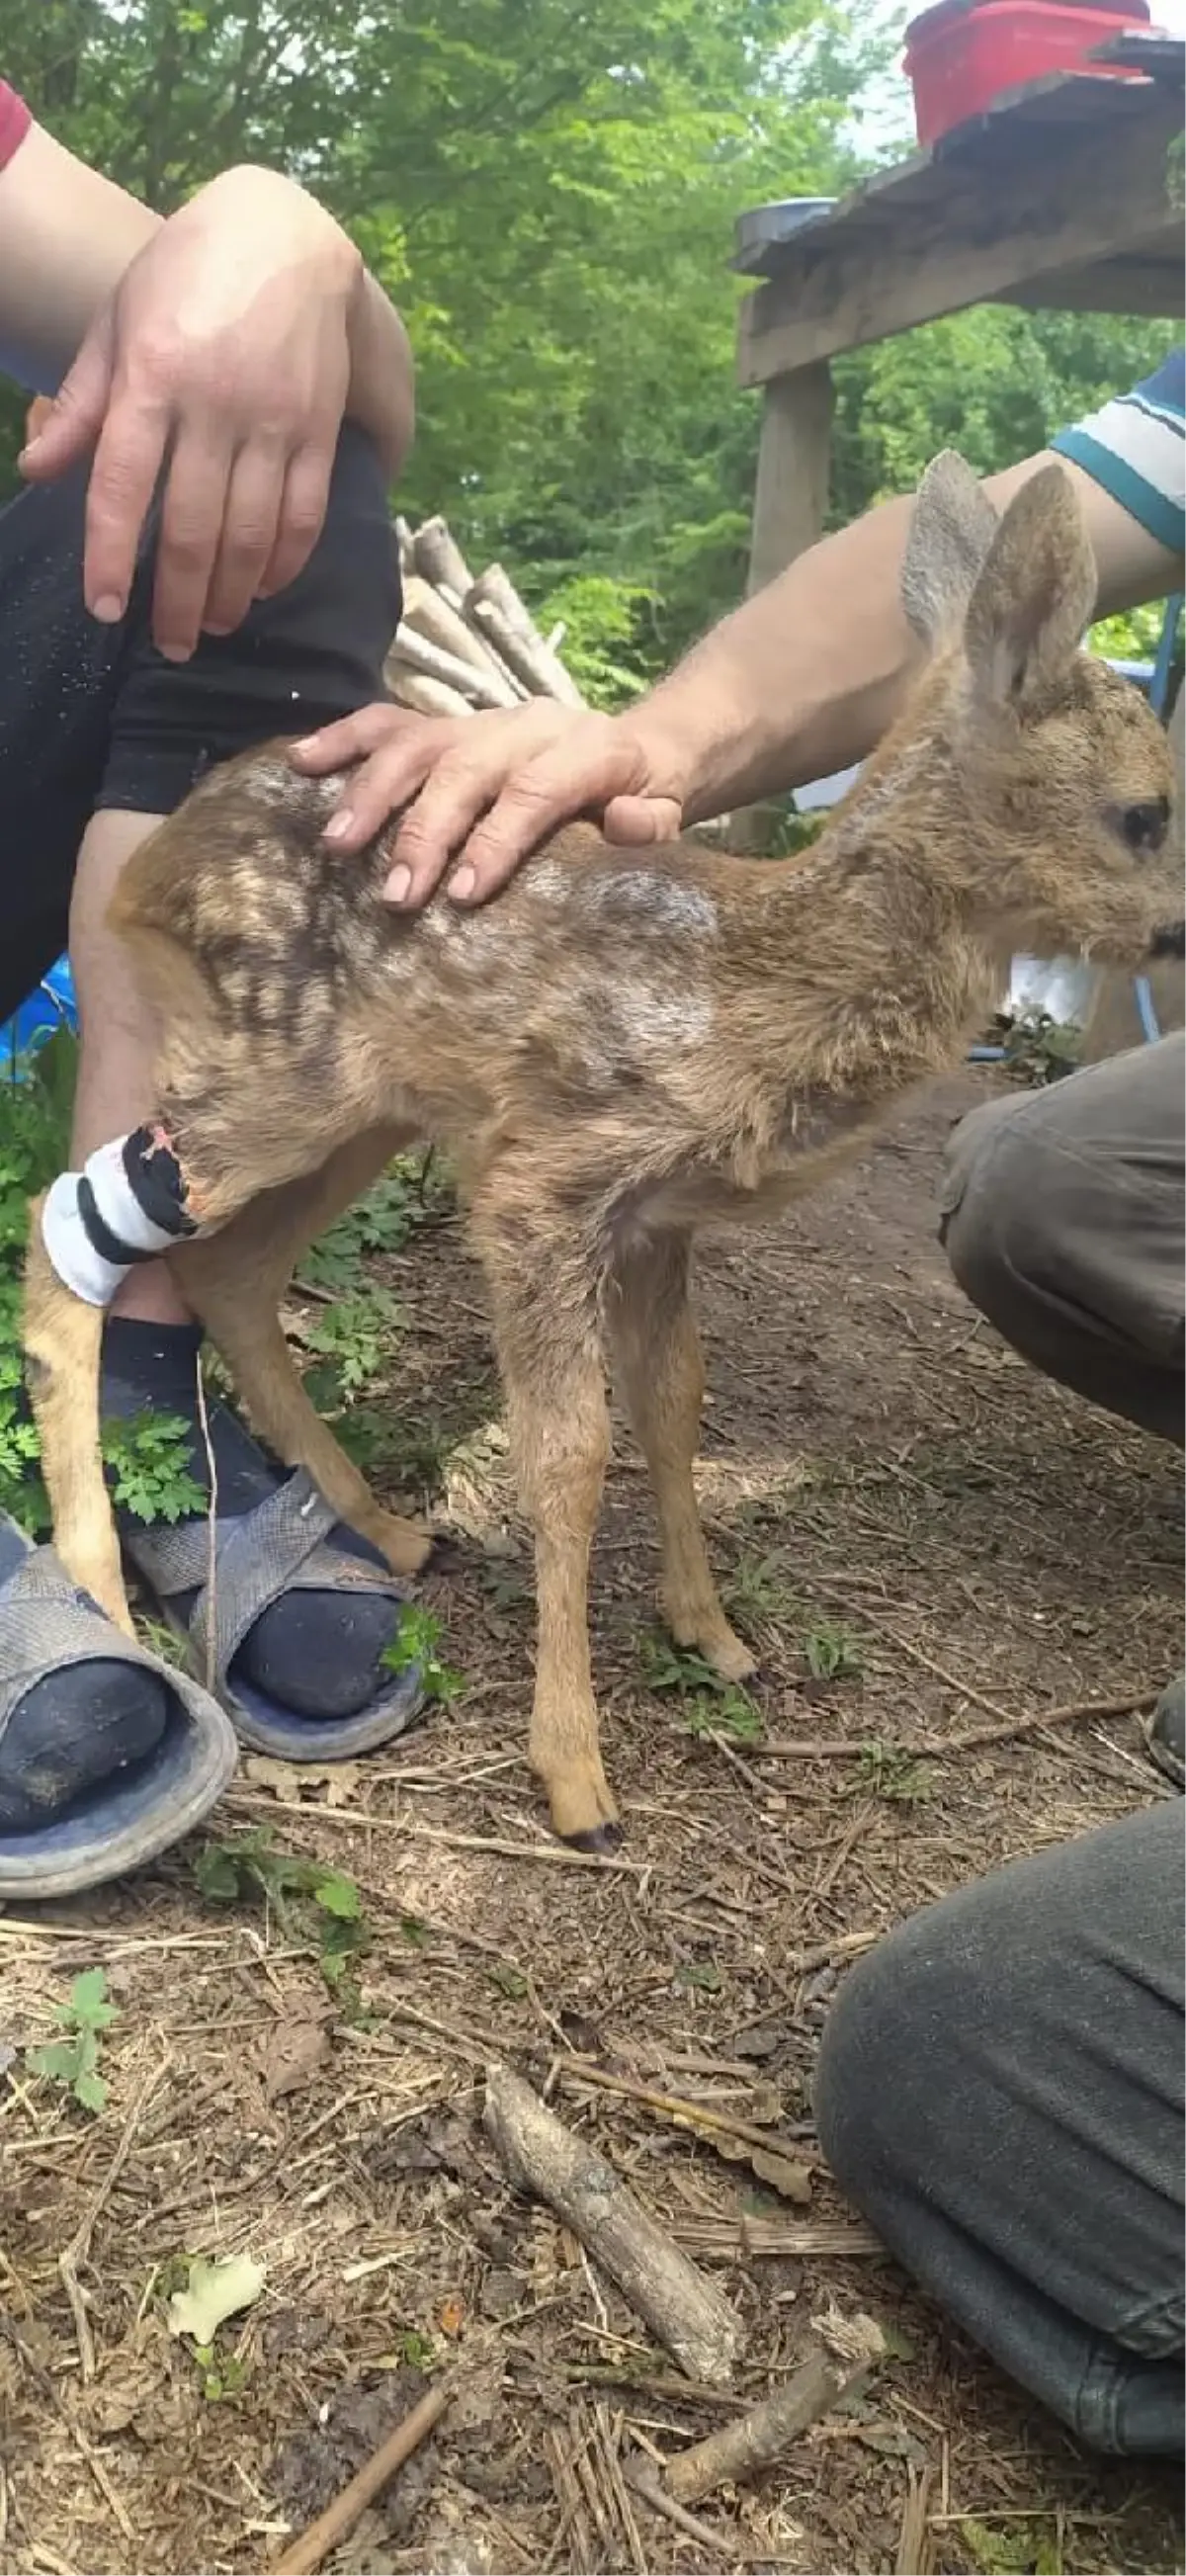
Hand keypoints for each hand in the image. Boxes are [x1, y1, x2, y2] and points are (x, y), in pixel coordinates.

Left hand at [20, 167, 365, 659]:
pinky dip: (284, 564)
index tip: (106, 609)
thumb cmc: (184, 277)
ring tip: (213, 626)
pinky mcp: (319, 428)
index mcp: (153, 375)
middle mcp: (215, 403)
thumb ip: (83, 403)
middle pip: (193, 527)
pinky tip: (264, 589)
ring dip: (231, 595)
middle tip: (169, 645)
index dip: (112, 556)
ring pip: (251, 534)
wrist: (286, 234)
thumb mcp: (119, 323)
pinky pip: (304, 515)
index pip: (124, 484)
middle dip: (178, 601)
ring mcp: (274, 419)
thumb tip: (38, 472)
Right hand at [291, 699, 687, 906]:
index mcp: (584, 749)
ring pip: (417, 743)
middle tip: (394, 894)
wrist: (642, 748)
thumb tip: (625, 823)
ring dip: (371, 793)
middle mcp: (525, 725)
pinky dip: (342, 739)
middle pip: (463, 769)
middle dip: (424, 831)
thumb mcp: (670, 813)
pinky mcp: (446, 723)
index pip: (531, 790)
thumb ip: (651, 824)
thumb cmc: (647, 797)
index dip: (495, 841)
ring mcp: (479, 720)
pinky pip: (388, 723)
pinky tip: (301, 763)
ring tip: (336, 844)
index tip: (460, 895)